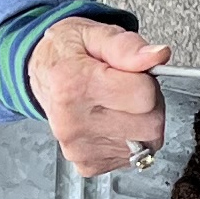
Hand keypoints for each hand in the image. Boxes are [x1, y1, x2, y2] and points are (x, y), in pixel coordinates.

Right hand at [28, 17, 172, 176]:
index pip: (144, 95)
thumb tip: (157, 56)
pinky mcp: (86, 164)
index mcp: (75, 84)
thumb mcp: (93, 34)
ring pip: (146, 144)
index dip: (147, 80)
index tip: (131, 74)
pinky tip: (112, 123)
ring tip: (120, 105)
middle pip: (150, 124)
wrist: (41, 76)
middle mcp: (74, 122)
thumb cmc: (66, 54)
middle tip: (129, 90)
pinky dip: (129, 140)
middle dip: (150, 105)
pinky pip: (131, 157)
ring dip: (141, 123)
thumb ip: (127, 46)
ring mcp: (79, 147)